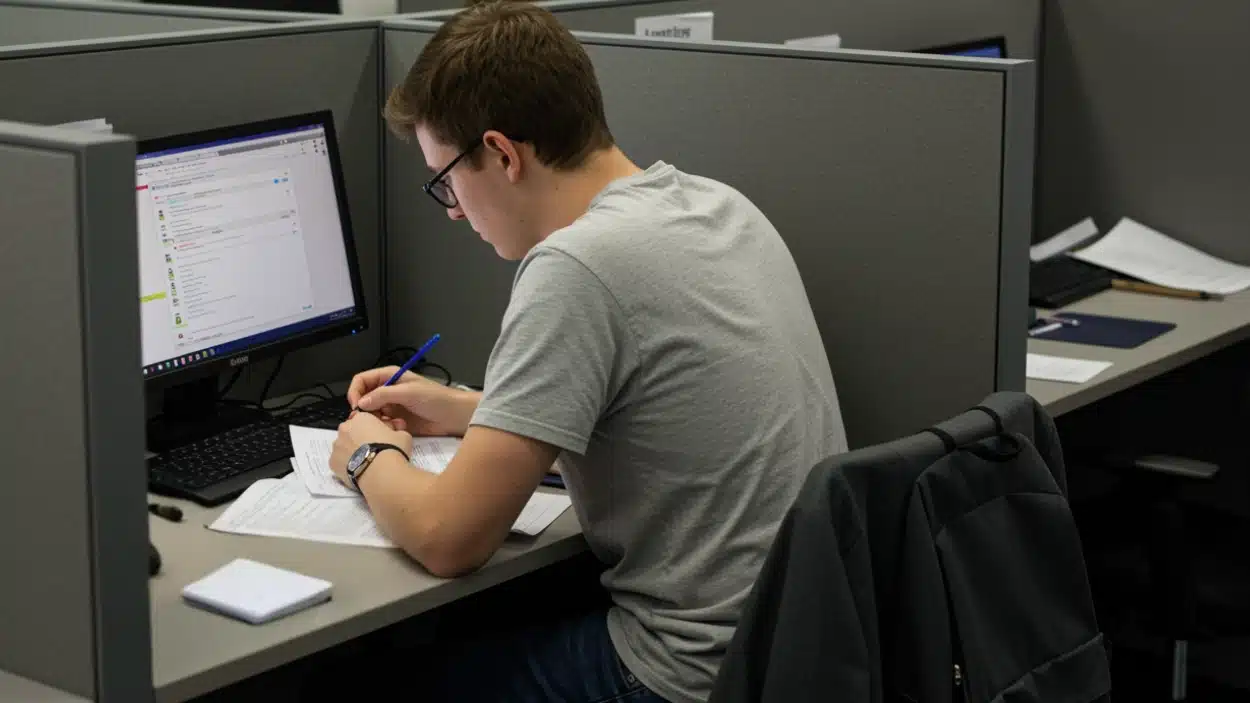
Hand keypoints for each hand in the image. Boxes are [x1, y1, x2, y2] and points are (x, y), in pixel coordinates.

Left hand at [330, 412, 412, 485]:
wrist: (382, 473)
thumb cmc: (392, 450)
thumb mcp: (403, 434)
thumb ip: (396, 429)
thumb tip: (395, 430)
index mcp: (361, 418)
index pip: (364, 418)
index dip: (372, 427)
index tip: (379, 435)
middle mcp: (345, 428)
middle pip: (351, 430)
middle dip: (359, 437)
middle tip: (372, 448)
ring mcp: (337, 445)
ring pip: (343, 446)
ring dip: (351, 450)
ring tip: (366, 461)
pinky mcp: (332, 462)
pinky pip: (339, 461)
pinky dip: (346, 464)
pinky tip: (358, 469)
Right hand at [347, 366, 476, 436]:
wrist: (454, 416)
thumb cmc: (436, 398)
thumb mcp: (408, 392)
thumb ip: (383, 395)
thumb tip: (361, 403)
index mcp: (389, 376)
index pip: (362, 380)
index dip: (355, 392)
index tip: (357, 406)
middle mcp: (387, 390)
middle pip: (363, 398)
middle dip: (363, 409)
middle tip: (369, 420)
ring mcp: (391, 406)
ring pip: (370, 413)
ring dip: (374, 420)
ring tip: (386, 424)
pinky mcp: (396, 421)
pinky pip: (381, 424)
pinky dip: (383, 427)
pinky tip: (394, 429)